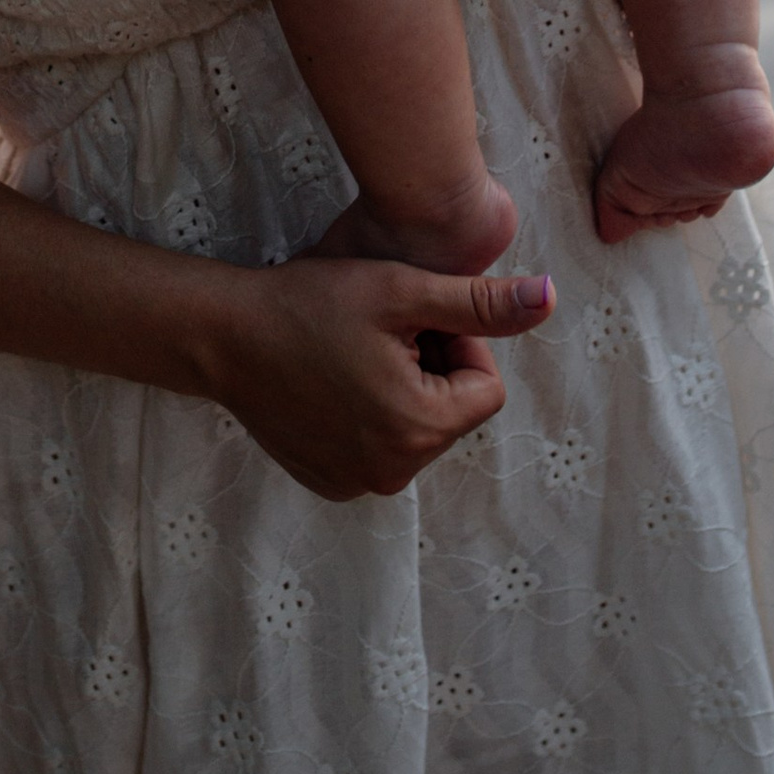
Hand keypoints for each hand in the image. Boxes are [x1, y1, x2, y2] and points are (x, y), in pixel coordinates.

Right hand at [203, 254, 554, 498]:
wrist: (224, 335)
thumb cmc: (310, 302)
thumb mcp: (402, 290)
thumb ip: (479, 301)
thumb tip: (549, 297)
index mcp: (418, 427)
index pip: (483, 386)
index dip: (458, 341)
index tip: (412, 316)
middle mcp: (394, 472)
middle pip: (452, 411)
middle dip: (432, 368)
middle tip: (382, 331)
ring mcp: (360, 483)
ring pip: (419, 428)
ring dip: (404, 390)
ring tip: (356, 352)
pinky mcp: (334, 483)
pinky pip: (383, 447)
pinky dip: (372, 415)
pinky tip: (335, 381)